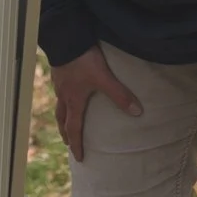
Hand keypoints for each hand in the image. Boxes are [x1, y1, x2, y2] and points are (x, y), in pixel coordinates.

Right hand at [50, 44, 139, 161]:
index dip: (77, 143)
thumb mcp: (104, 78)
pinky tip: (68, 91)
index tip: (79, 157)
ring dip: (63, 115)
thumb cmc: (82, 60)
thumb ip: (120, 95)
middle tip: (68, 142)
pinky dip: (63, 96)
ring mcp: (60, 82)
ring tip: (66, 119)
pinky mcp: (59, 70)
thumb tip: (137, 112)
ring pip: (59, 104)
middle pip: (62, 119)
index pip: (74, 128)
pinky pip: (59, 89)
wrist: (65, 38)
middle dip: (65, 132)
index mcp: (74, 100)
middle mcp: (64, 94)